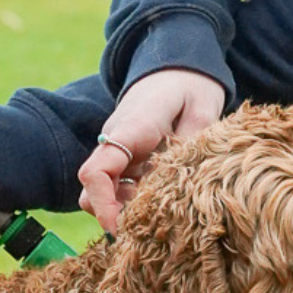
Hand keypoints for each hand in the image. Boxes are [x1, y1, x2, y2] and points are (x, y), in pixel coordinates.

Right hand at [78, 69, 224, 231]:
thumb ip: (191, 143)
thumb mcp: (202, 107)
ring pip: (102, 194)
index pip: (96, 173)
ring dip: (124, 211)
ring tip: (160, 214)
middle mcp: (114, 145)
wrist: (176, 65)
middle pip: (90, 192)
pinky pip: (118, 190)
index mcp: (129, 131)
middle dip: (112, 215)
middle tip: (149, 226)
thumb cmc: (190, 84)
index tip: (121, 227)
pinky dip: (133, 203)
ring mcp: (117, 154)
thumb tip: (180, 181)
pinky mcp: (126, 161)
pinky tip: (160, 203)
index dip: (103, 206)